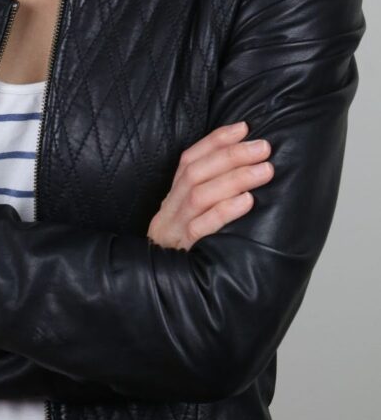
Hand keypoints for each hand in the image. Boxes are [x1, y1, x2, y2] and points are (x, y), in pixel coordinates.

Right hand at [147, 122, 272, 250]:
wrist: (155, 292)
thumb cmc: (183, 252)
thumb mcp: (189, 220)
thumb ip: (208, 196)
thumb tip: (246, 168)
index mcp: (172, 197)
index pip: (189, 159)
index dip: (216, 140)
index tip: (244, 127)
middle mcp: (170, 209)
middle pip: (196, 173)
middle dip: (231, 155)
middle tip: (264, 148)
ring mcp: (174, 230)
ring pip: (200, 196)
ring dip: (234, 178)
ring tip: (265, 170)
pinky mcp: (183, 252)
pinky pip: (200, 229)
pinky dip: (224, 211)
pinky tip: (247, 202)